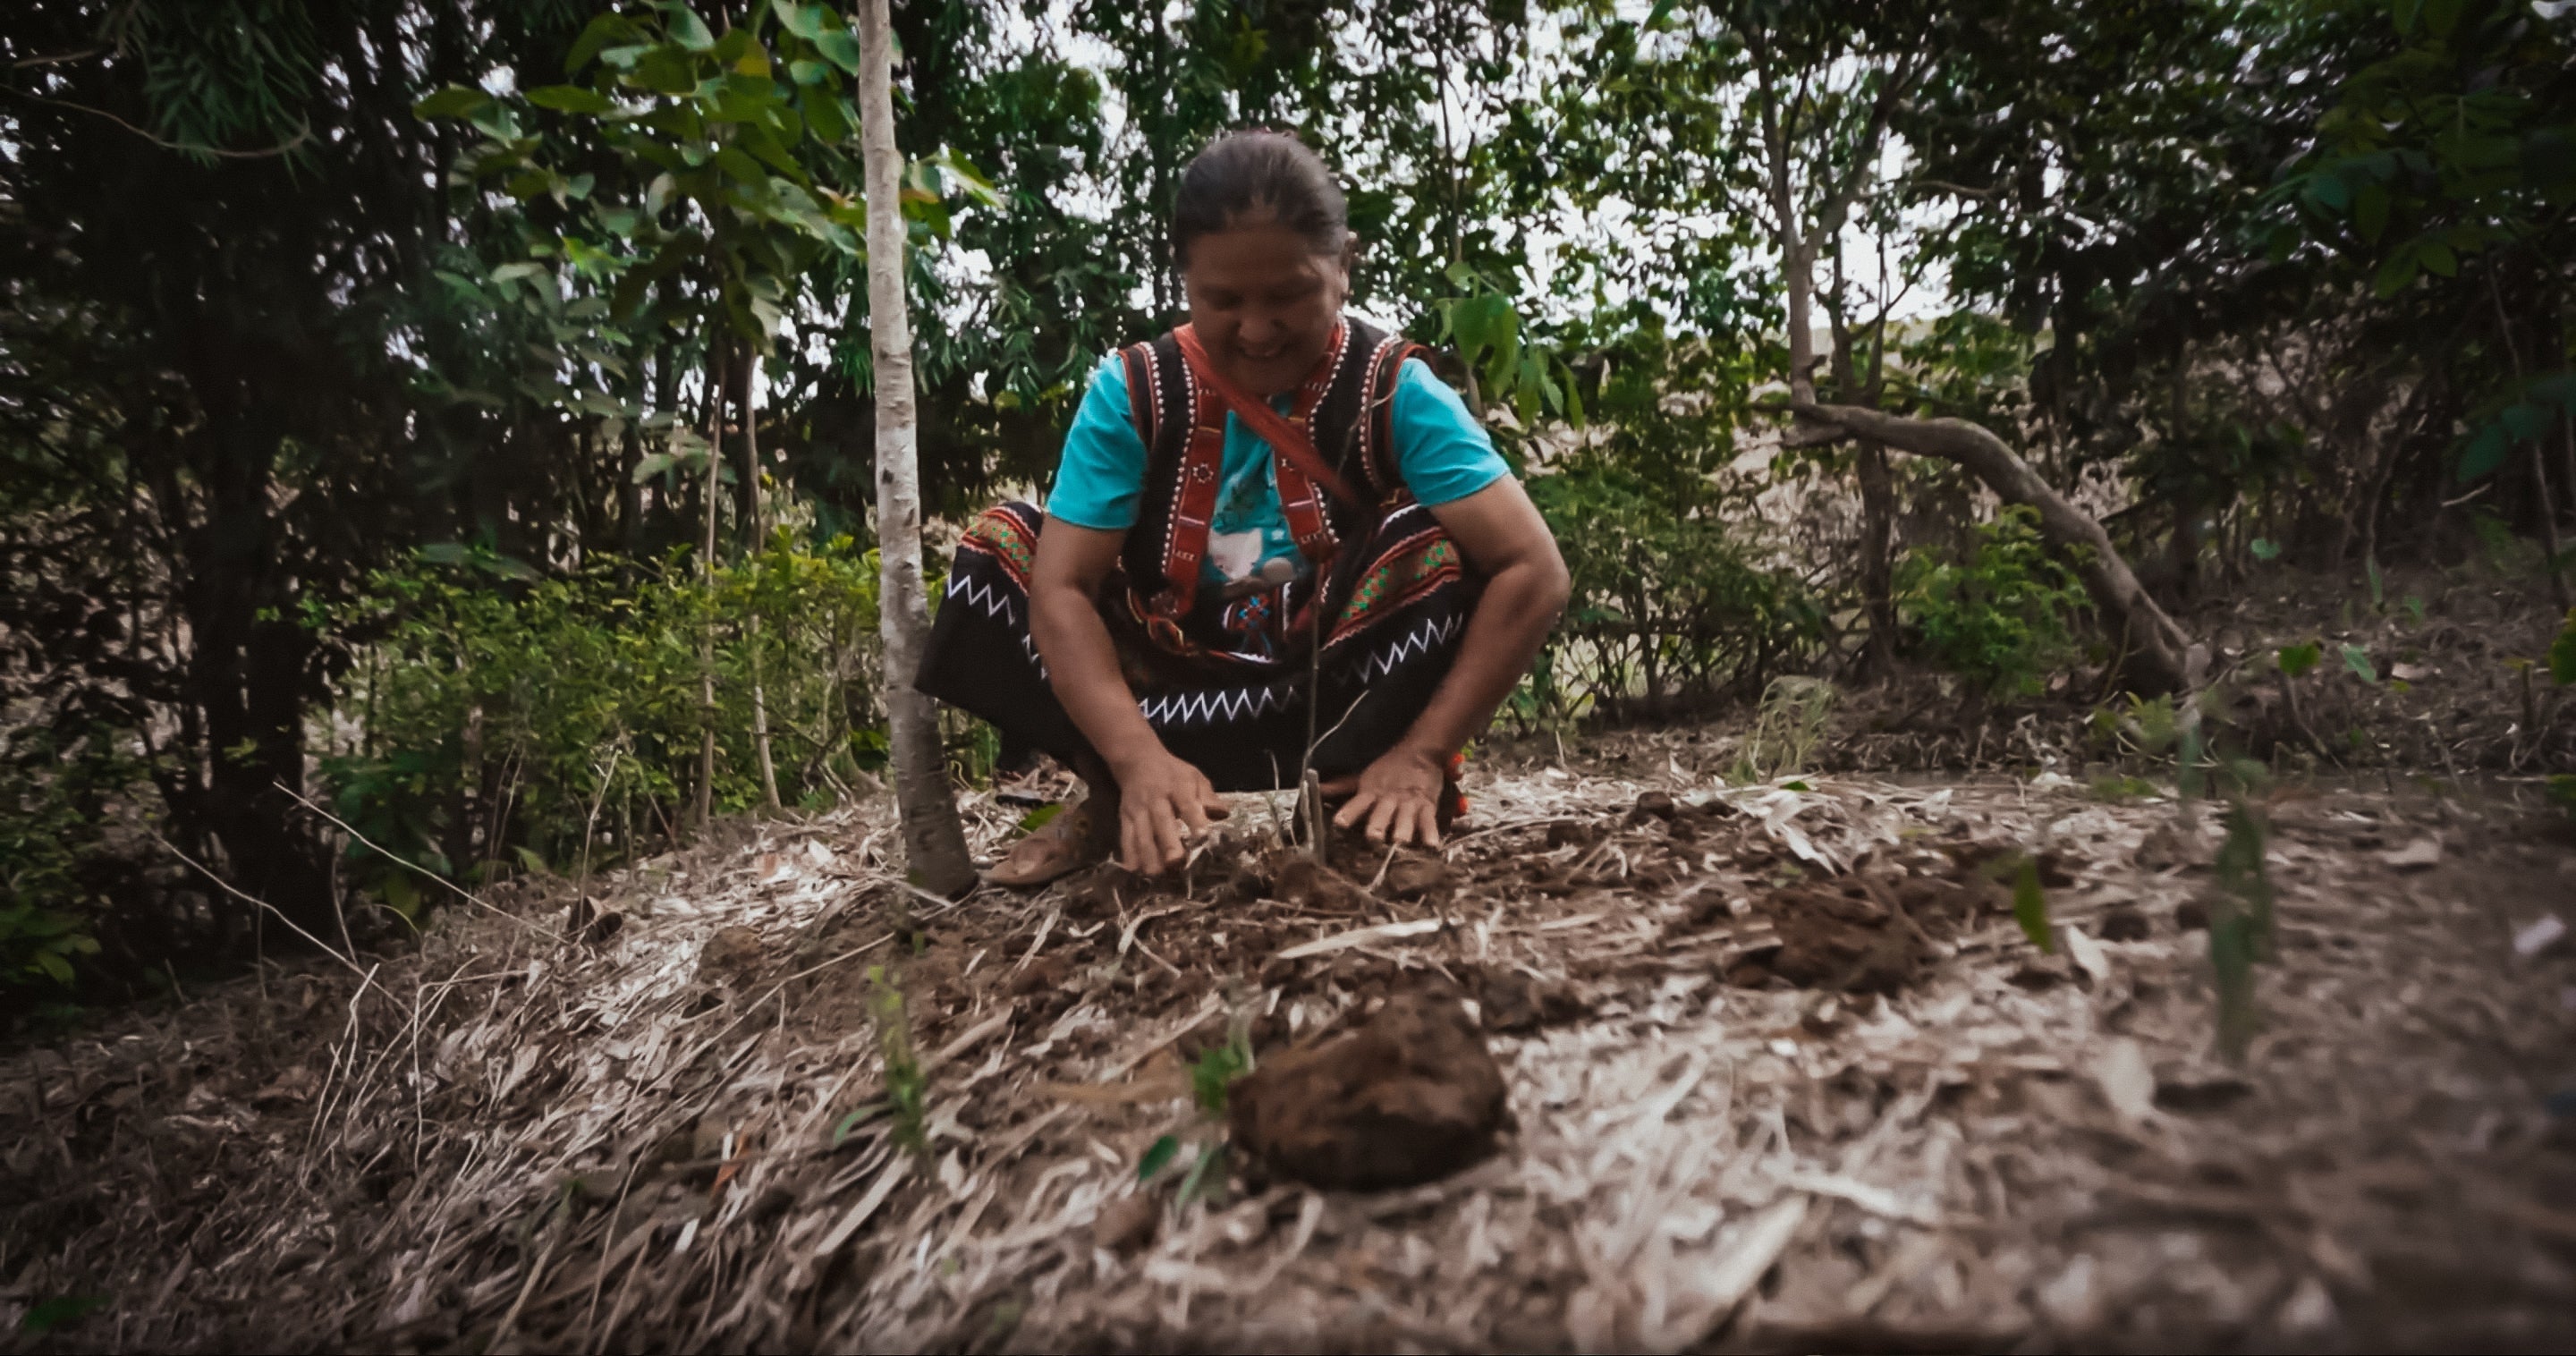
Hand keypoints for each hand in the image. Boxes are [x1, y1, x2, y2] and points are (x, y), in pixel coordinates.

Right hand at [1109, 749, 1229, 873]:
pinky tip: (1134, 870)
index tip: (1203, 837)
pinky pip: (1126, 838)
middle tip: (1175, 863)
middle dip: (1168, 843)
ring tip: (1156, 874)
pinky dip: (1129, 854)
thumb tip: (1222, 815)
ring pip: (1141, 833)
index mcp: (1178, 788)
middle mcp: (1156, 799)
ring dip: (1148, 855)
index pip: (1188, 804)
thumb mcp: (1194, 777)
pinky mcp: (1124, 818)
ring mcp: (1138, 810)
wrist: (1137, 760)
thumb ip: (1208, 798)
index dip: (1195, 820)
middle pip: (1162, 822)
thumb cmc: (1172, 774)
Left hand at [1324, 746, 1448, 848]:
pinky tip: (1430, 845)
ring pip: (1405, 818)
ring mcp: (1408, 804)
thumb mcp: (1363, 776)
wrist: (1419, 752)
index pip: (1357, 803)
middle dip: (1378, 825)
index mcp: (1370, 793)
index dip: (1349, 813)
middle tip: (1374, 838)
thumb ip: (1341, 787)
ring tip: (1401, 842)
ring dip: (1403, 830)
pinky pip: (1428, 821)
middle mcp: (1388, 800)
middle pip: (1381, 813)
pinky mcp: (1427, 807)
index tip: (1339, 823)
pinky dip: (1430, 833)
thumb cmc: (1388, 769)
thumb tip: (1317, 789)